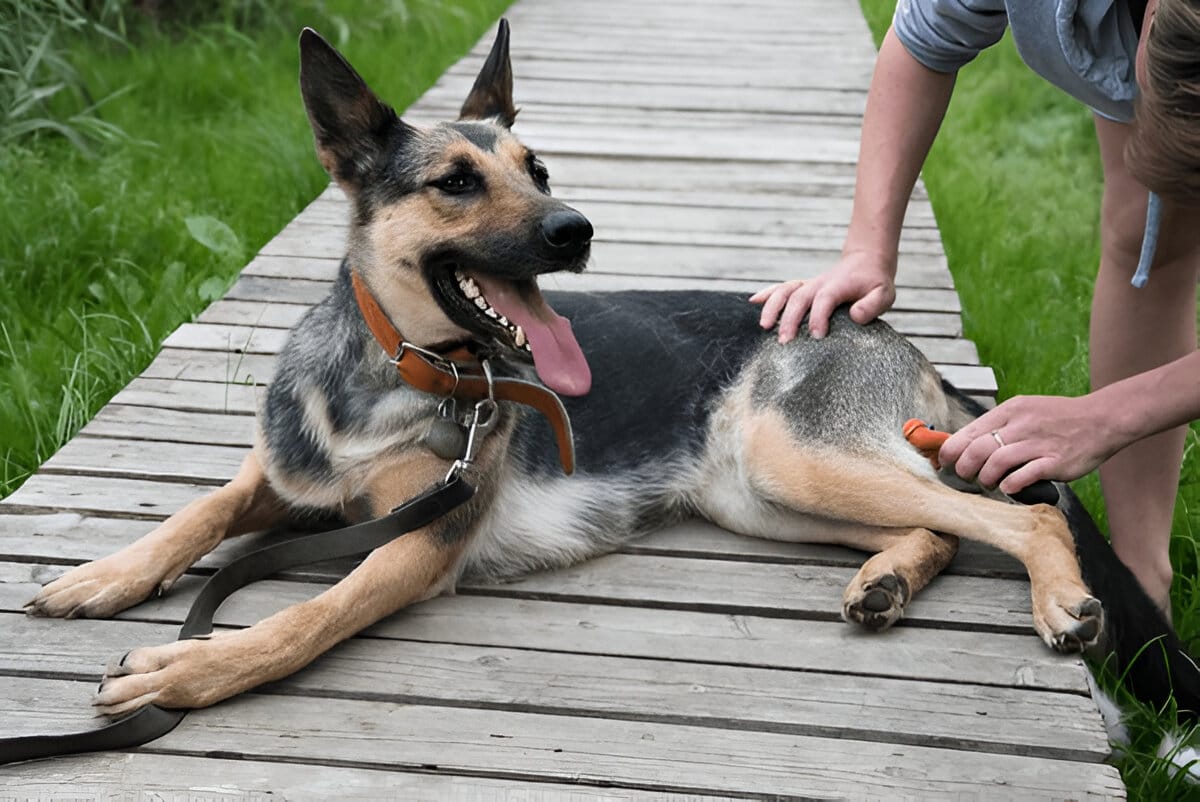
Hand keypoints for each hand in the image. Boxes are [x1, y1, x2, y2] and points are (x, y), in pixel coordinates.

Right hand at [750, 251, 895, 341]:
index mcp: (838, 286)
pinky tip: (753, 302)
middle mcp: (819, 284)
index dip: (818, 317)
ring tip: (764, 326)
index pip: (824, 300)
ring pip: (785, 291)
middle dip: (789, 319)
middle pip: (798, 298)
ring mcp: (809, 284)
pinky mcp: (803, 288)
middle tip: (785, 342)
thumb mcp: (885, 294)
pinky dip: (767, 294)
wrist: (866, 262)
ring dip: (772, 307)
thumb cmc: (875, 282)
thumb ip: (872, 305)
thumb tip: (855, 316)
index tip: (817, 336)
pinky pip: (781, 288)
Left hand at [938, 394, 1123, 494]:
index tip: (944, 462)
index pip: (968, 432)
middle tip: (966, 476)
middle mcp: (1021, 425)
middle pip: (976, 449)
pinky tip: (1010, 487)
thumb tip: (967, 443)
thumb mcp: (1025, 411)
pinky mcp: (1055, 462)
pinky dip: (1010, 485)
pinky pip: (1023, 476)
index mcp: (1010, 411)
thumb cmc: (1059, 418)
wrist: (1103, 418)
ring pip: (996, 463)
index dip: (950, 451)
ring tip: (988, 482)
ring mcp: (1038, 444)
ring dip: (985, 478)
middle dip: (964, 468)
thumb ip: (999, 426)